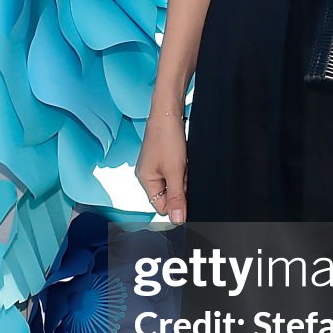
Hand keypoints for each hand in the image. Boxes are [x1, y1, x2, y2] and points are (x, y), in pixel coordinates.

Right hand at [136, 103, 188, 223]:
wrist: (169, 112)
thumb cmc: (167, 138)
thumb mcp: (175, 172)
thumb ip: (176, 197)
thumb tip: (178, 220)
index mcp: (145, 181)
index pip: (161, 206)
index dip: (176, 204)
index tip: (187, 196)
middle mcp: (148, 176)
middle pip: (169, 195)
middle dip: (181, 188)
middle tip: (186, 175)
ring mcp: (156, 167)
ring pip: (175, 184)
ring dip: (184, 178)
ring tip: (185, 164)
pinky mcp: (164, 159)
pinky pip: (177, 173)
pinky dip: (184, 170)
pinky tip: (186, 161)